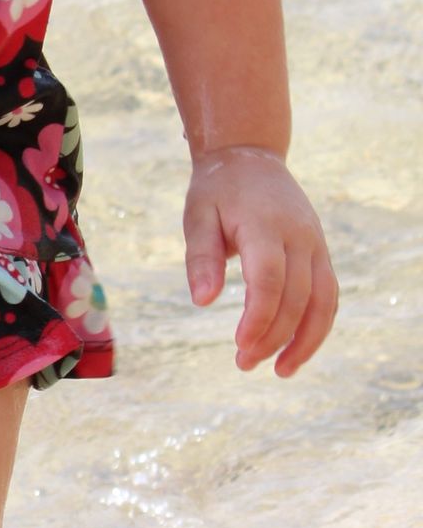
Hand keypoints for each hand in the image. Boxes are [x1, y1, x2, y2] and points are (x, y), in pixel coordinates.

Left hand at [181, 146, 336, 376]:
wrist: (250, 157)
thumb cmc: (217, 190)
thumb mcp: (197, 216)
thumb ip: (200, 257)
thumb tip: (202, 301)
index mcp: (264, 225)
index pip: (269, 279)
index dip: (258, 316)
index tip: (240, 345)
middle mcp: (299, 235)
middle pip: (296, 296)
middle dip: (274, 336)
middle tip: (244, 363)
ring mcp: (315, 244)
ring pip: (323, 300)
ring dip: (306, 340)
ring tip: (281, 370)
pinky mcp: (321, 252)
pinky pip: (329, 295)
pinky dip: (318, 325)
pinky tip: (297, 349)